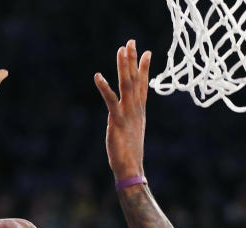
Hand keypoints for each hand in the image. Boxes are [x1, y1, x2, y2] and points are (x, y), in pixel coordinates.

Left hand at [94, 40, 151, 180]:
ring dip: (124, 66)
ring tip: (121, 50)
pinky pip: (110, 100)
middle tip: (132, 41)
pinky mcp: (117, 120)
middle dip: (133, 60)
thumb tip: (131, 116)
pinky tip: (97, 76)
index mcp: (140, 110)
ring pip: (126, 85)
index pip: (143, 85)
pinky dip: (104, 88)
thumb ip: (132, 119)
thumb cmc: (130, 153)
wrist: (131, 168)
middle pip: (135, 79)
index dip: (145, 68)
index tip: (148, 52)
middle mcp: (136, 109)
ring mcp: (127, 113)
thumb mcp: (133, 131)